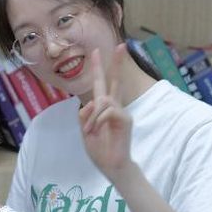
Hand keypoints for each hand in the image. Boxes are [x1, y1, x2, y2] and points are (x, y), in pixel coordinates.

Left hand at [78, 45, 133, 179]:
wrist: (111, 166)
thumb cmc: (100, 150)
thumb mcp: (85, 129)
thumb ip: (85, 114)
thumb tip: (93, 102)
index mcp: (104, 109)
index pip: (102, 85)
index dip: (99, 68)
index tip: (96, 52)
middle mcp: (114, 107)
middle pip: (115, 81)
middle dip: (117, 64)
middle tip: (122, 45)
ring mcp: (122, 112)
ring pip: (102, 100)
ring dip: (92, 116)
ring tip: (90, 131)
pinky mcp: (126, 119)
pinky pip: (107, 111)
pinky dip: (98, 120)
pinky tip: (97, 130)